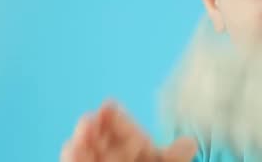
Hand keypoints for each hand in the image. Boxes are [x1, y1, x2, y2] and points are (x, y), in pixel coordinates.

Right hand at [61, 101, 197, 161]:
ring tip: (75, 140)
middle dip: (92, 128)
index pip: (123, 126)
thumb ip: (174, 156)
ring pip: (86, 153)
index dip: (115, 116)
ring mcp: (98, 161)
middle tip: (87, 121)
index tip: (107, 105)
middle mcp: (114, 153)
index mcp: (135, 143)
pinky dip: (75, 159)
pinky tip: (71, 151)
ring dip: (80, 146)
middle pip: (101, 137)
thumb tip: (190, 144)